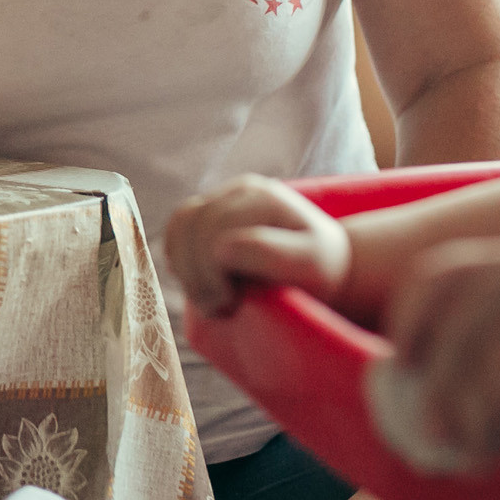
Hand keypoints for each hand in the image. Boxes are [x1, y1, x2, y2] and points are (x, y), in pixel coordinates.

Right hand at [163, 175, 352, 316]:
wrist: (322, 266)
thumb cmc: (320, 270)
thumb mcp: (310, 264)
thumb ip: (271, 254)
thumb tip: (221, 248)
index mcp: (264, 198)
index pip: (216, 230)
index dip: (213, 272)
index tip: (231, 303)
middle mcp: (240, 191)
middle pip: (194, 226)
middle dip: (198, 274)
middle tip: (219, 308)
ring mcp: (223, 199)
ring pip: (181, 225)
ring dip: (185, 268)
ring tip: (208, 299)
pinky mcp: (209, 214)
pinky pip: (177, 228)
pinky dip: (178, 256)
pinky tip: (196, 281)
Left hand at [383, 236, 499, 468]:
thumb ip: (478, 343)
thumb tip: (410, 389)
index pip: (434, 275)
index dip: (408, 320)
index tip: (402, 368)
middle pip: (453, 320)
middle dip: (435, 384)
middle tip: (429, 436)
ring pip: (483, 352)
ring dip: (470, 412)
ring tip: (479, 452)